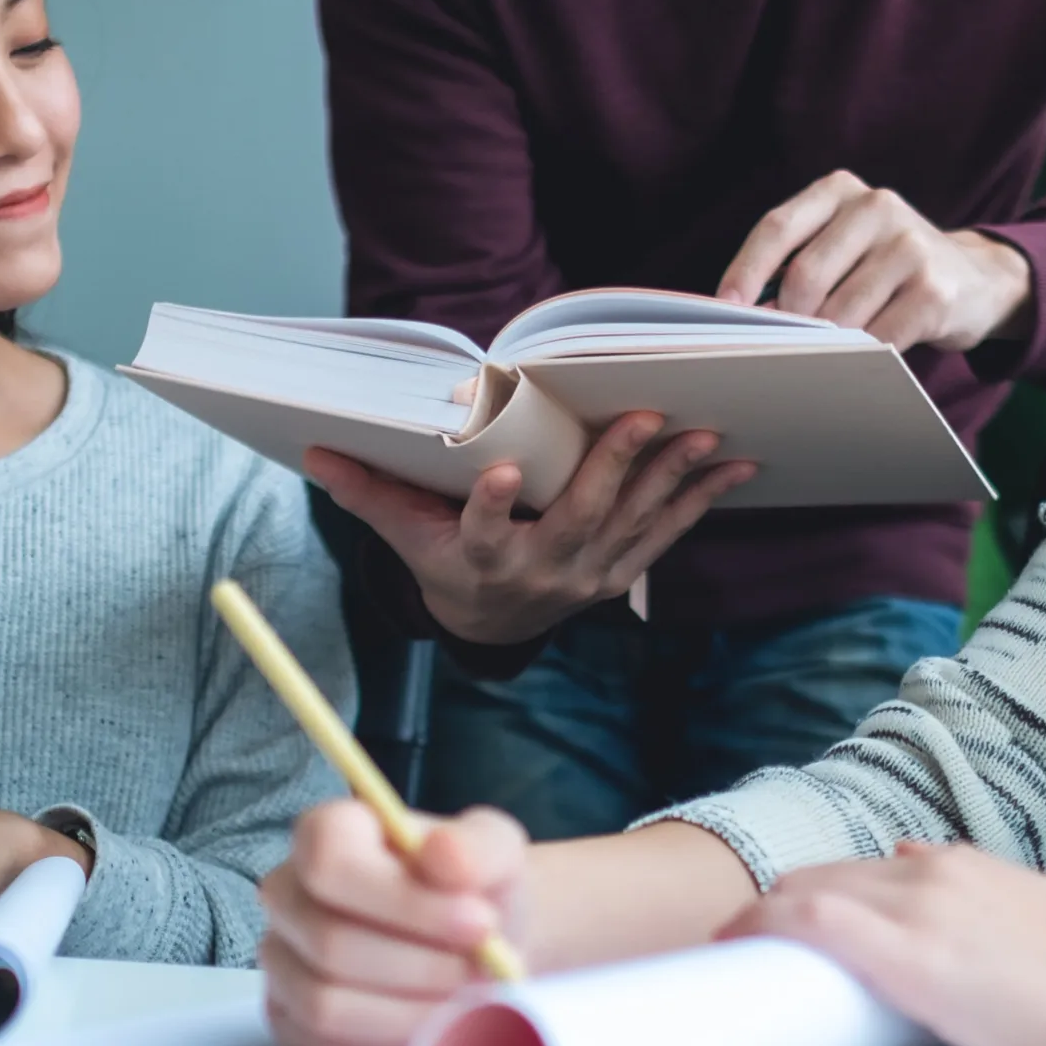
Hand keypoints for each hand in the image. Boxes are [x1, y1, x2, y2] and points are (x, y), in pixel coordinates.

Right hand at [258, 801, 530, 1045]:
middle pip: (331, 945)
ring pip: (324, 1005)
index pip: (330, 865)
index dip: (405, 903)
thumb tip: (444, 852)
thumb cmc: (474, 886)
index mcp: (324, 833)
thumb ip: (476, 847)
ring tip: (466, 1002)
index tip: (480, 923)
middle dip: (421, 968)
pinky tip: (432, 1026)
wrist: (475, 940)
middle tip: (485, 973)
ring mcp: (281, 961)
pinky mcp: (289, 1019)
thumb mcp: (494, 850)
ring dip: (408, 1013)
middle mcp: (286, 894)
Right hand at [304, 412, 756, 646]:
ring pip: (632, 524)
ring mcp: (586, 577)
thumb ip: (368, 492)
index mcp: (482, 560)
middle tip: (643, 420)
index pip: (481, 533)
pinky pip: (663, 535)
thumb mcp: (404, 534)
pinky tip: (733, 467)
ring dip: (670, 480)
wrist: (490, 626)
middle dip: (613, 468)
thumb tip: (313, 450)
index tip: (499, 474)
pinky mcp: (619, 575)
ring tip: (705, 435)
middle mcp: (540, 572)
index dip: (491, 507)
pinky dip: (698, 501)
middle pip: (579, 519)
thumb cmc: (445, 563)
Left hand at [718, 170, 1033, 352]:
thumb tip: (741, 313)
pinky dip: (861, 358)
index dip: (745, 272)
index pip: (778, 228)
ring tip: (821, 359)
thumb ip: (797, 262)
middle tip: (780, 348)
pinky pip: (878, 337)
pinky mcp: (934, 291)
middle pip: (805, 276)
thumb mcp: (842, 245)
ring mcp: (910, 247)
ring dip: (825, 345)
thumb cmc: (885, 269)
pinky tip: (859, 363)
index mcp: (840, 190)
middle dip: (787, 321)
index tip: (725, 310)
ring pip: (841, 314)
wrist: (974, 280)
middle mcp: (877, 207)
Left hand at [720, 842, 1045, 1045]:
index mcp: (967, 869)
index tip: (789, 921)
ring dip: (761, 916)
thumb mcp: (1037, 927)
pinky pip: (812, 921)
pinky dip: (763, 925)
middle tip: (741, 942)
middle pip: (827, 874)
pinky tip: (732, 943)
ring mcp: (919, 905)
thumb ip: (987, 912)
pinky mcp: (908, 952)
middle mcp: (936, 871)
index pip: (868, 868)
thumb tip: (937, 891)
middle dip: (779, 905)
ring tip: (724, 948)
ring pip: (810, 889)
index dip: (819, 892)